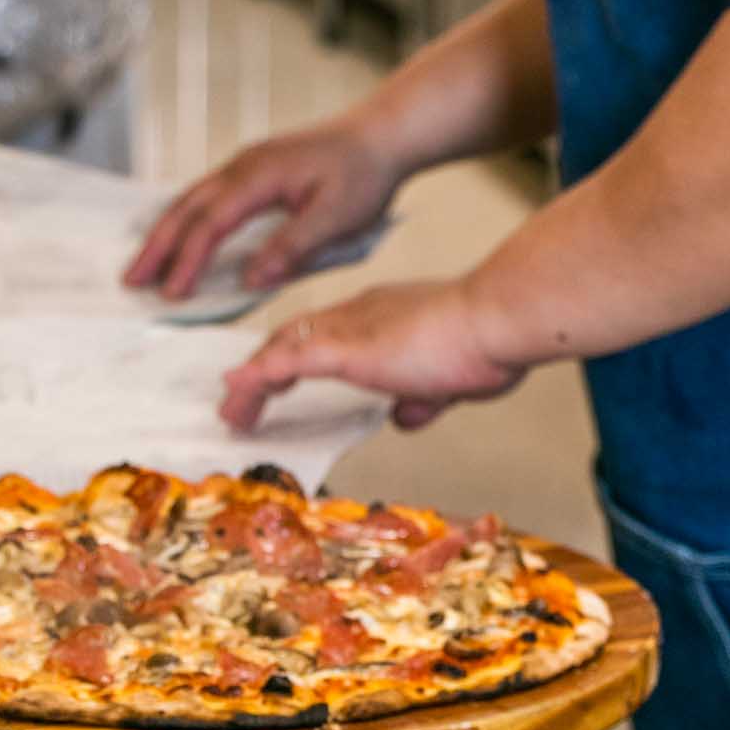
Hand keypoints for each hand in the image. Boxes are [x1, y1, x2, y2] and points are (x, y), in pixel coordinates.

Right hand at [123, 118, 400, 300]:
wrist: (382, 135)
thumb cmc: (364, 173)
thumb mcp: (336, 217)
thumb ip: (292, 247)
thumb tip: (251, 279)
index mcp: (260, 176)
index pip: (212, 223)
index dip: (188, 260)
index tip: (172, 294)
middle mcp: (244, 166)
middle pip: (187, 208)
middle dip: (156, 247)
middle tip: (130, 281)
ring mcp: (245, 167)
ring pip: (191, 201)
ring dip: (164, 234)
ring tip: (142, 267)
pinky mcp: (252, 174)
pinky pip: (206, 198)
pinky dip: (184, 221)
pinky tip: (176, 239)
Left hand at [219, 280, 523, 431]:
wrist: (497, 319)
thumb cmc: (490, 341)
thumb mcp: (451, 381)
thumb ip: (424, 397)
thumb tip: (404, 415)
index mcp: (384, 316)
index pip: (328, 333)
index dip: (298, 356)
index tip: (280, 377)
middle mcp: (360, 314)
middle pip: (294, 336)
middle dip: (265, 368)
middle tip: (242, 398)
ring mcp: (350, 329)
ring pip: (281, 348)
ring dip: (252, 381)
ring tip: (232, 411)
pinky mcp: (346, 348)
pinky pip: (286, 361)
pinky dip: (256, 378)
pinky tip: (235, 393)